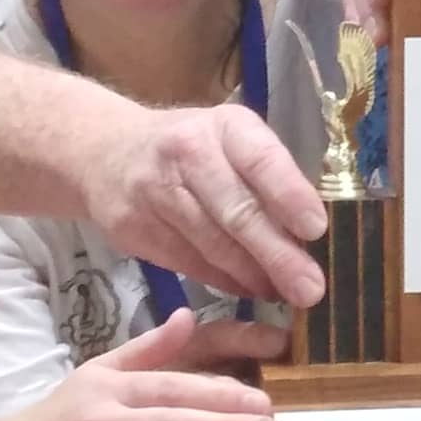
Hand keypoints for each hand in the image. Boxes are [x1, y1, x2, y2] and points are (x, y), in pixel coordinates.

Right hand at [86, 100, 328, 309]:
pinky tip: (248, 289)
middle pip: (236, 210)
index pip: (261, 159)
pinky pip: (189, 262)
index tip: (316, 229)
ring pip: (211, 243)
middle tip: (310, 290)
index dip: (288, 195)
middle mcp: (188, 153)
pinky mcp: (135, 228)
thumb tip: (311, 236)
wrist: (103, 151)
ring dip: (252, 275)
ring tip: (284, 294)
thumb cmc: (192, 147)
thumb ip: (268, 177)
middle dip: (277, 254)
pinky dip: (223, 280)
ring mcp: (156, 192)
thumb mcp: (231, 140)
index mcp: (225, 126)